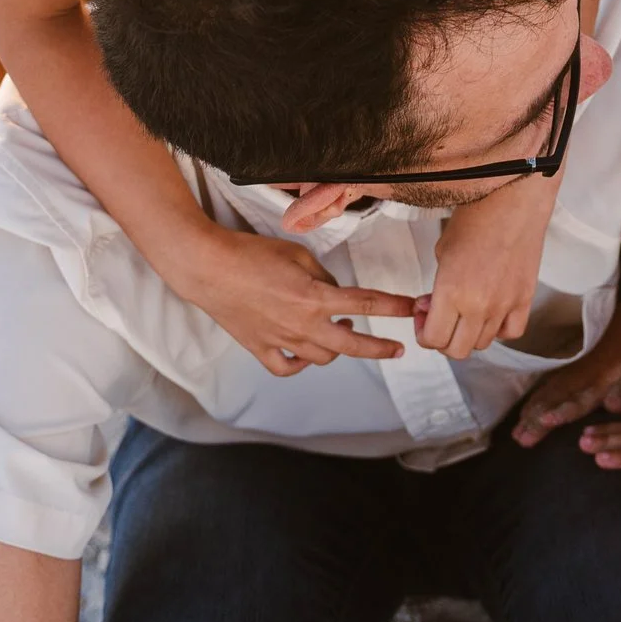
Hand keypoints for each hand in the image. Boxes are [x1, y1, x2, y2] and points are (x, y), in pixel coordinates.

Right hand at [173, 225, 417, 377]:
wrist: (208, 268)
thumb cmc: (251, 254)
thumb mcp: (297, 255)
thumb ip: (323, 276)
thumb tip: (335, 292)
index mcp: (314, 297)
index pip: (365, 302)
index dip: (394, 306)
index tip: (412, 307)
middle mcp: (302, 325)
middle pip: (352, 344)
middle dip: (380, 348)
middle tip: (397, 349)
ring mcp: (281, 341)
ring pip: (322, 358)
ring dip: (338, 347)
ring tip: (341, 330)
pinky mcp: (260, 348)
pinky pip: (288, 368)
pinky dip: (301, 364)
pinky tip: (305, 352)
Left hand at [419, 175, 552, 359]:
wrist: (513, 200)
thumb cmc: (475, 217)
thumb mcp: (442, 251)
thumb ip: (436, 288)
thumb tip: (433, 307)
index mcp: (452, 292)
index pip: (433, 339)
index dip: (423, 332)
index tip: (423, 315)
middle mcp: (479, 306)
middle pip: (457, 350)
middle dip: (443, 338)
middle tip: (440, 316)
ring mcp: (505, 305)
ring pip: (483, 344)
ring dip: (469, 333)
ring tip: (466, 309)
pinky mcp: (525, 299)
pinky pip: (511, 332)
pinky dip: (499, 329)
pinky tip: (492, 312)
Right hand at [514, 299, 620, 445]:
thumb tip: (613, 406)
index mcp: (601, 379)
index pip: (579, 398)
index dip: (563, 410)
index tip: (546, 421)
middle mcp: (581, 376)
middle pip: (555, 398)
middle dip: (537, 419)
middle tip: (520, 438)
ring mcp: (572, 369)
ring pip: (547, 392)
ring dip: (531, 412)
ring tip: (516, 431)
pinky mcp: (568, 365)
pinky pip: (547, 384)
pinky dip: (534, 399)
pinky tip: (524, 413)